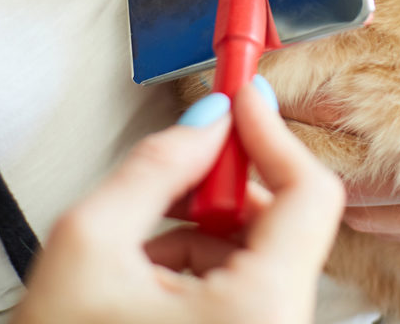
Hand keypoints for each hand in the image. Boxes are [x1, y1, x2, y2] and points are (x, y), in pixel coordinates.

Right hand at [12, 81, 343, 323]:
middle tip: (184, 167)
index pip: (309, 194)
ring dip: (209, 228)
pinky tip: (154, 276)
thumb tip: (205, 122)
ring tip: (147, 243)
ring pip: (265, 252)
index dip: (271, 132)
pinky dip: (207, 264)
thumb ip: (155, 167)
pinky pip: (251, 286)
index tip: (243, 97)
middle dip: (228, 185)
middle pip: (286, 221)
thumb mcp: (89, 244)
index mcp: (258, 313)